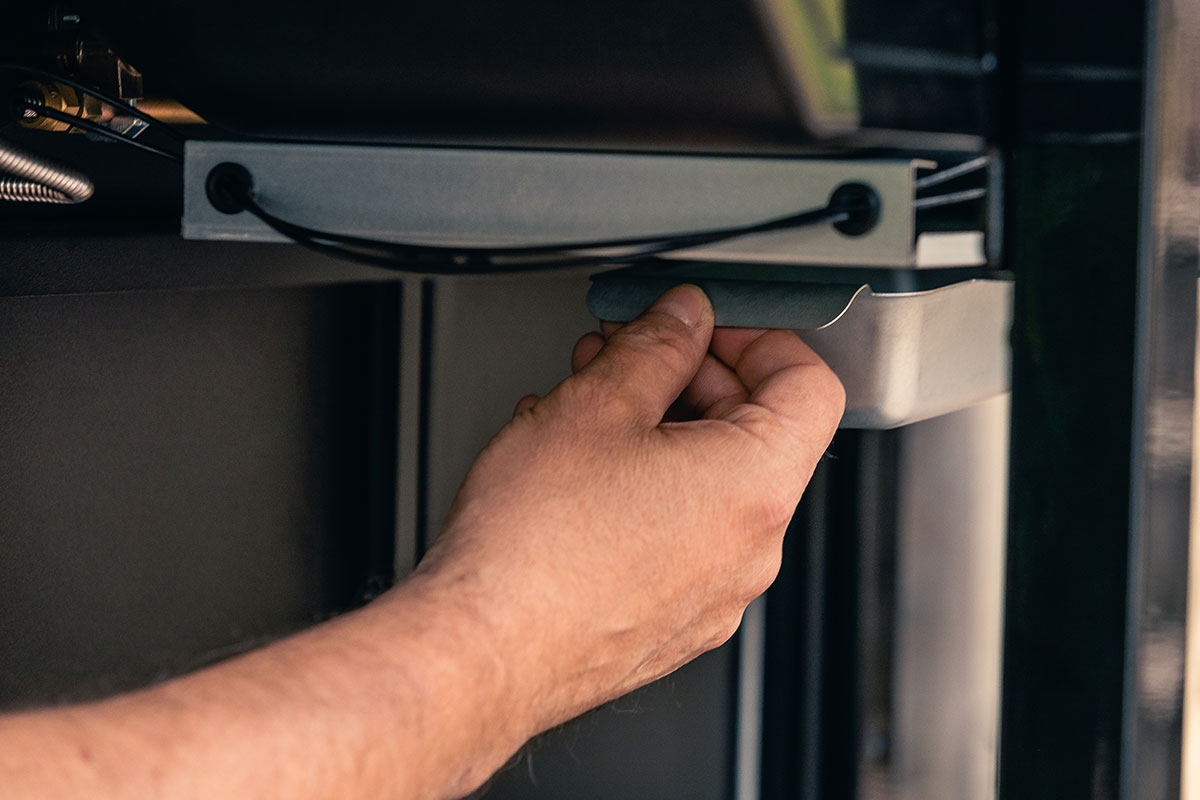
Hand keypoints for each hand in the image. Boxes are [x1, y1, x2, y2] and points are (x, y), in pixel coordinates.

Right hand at [414, 284, 844, 745]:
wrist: (483, 650)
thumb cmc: (535, 548)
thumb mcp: (596, 407)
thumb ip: (655, 347)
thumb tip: (683, 319)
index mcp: (755, 486)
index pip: (809, 385)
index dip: (758, 337)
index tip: (704, 325)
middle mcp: (750, 547)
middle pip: (754, 430)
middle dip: (688, 377)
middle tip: (625, 353)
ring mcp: (714, 591)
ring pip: (707, 481)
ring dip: (656, 427)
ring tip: (586, 405)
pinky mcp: (673, 618)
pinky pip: (679, 531)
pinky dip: (642, 484)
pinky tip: (576, 466)